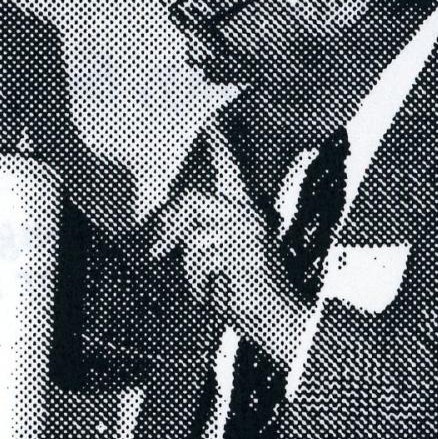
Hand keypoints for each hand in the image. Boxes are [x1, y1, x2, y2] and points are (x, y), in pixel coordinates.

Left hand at [146, 121, 313, 367]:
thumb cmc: (246, 289)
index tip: (211, 121)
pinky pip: (198, 262)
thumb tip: (161, 237)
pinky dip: (200, 283)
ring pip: (191, 239)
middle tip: (159, 249)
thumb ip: (196, 236)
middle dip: (169, 225)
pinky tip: (220, 290)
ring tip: (215, 282)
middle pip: (191, 202)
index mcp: (245, 210)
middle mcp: (247, 215)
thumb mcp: (218, 255)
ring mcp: (245, 232)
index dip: (219, 143)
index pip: (230, 168)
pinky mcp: (240, 252)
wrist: (278, 317)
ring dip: (192, 268)